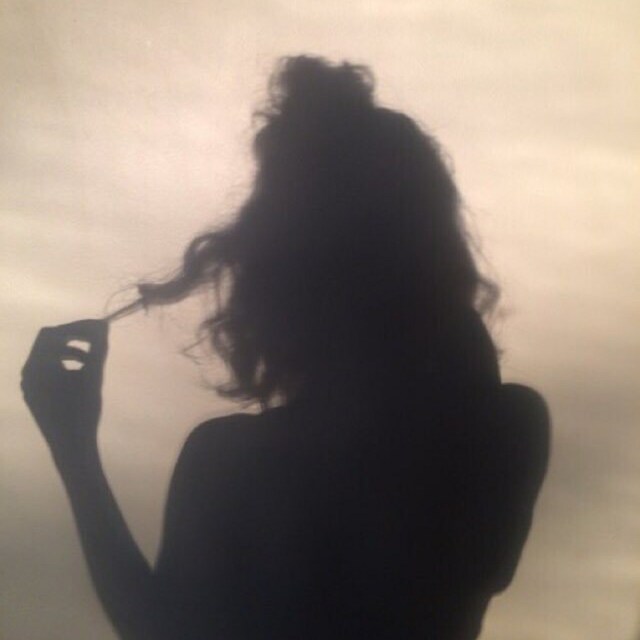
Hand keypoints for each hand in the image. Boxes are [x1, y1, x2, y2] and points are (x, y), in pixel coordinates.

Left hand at [21, 319, 108, 458]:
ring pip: (47, 355)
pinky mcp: (34, 394)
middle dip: (73, 337)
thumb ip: (97, 347)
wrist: (72, 447)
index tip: (100, 329)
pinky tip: (80, 374)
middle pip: (48, 341)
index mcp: (38, 366)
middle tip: (95, 339)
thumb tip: (102, 324)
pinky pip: (46, 369)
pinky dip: (63, 364)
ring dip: (69, 350)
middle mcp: (28, 372)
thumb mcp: (93, 375)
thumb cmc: (82, 411)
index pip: (54, 333)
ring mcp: (29, 384)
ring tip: (90, 360)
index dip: (78, 327)